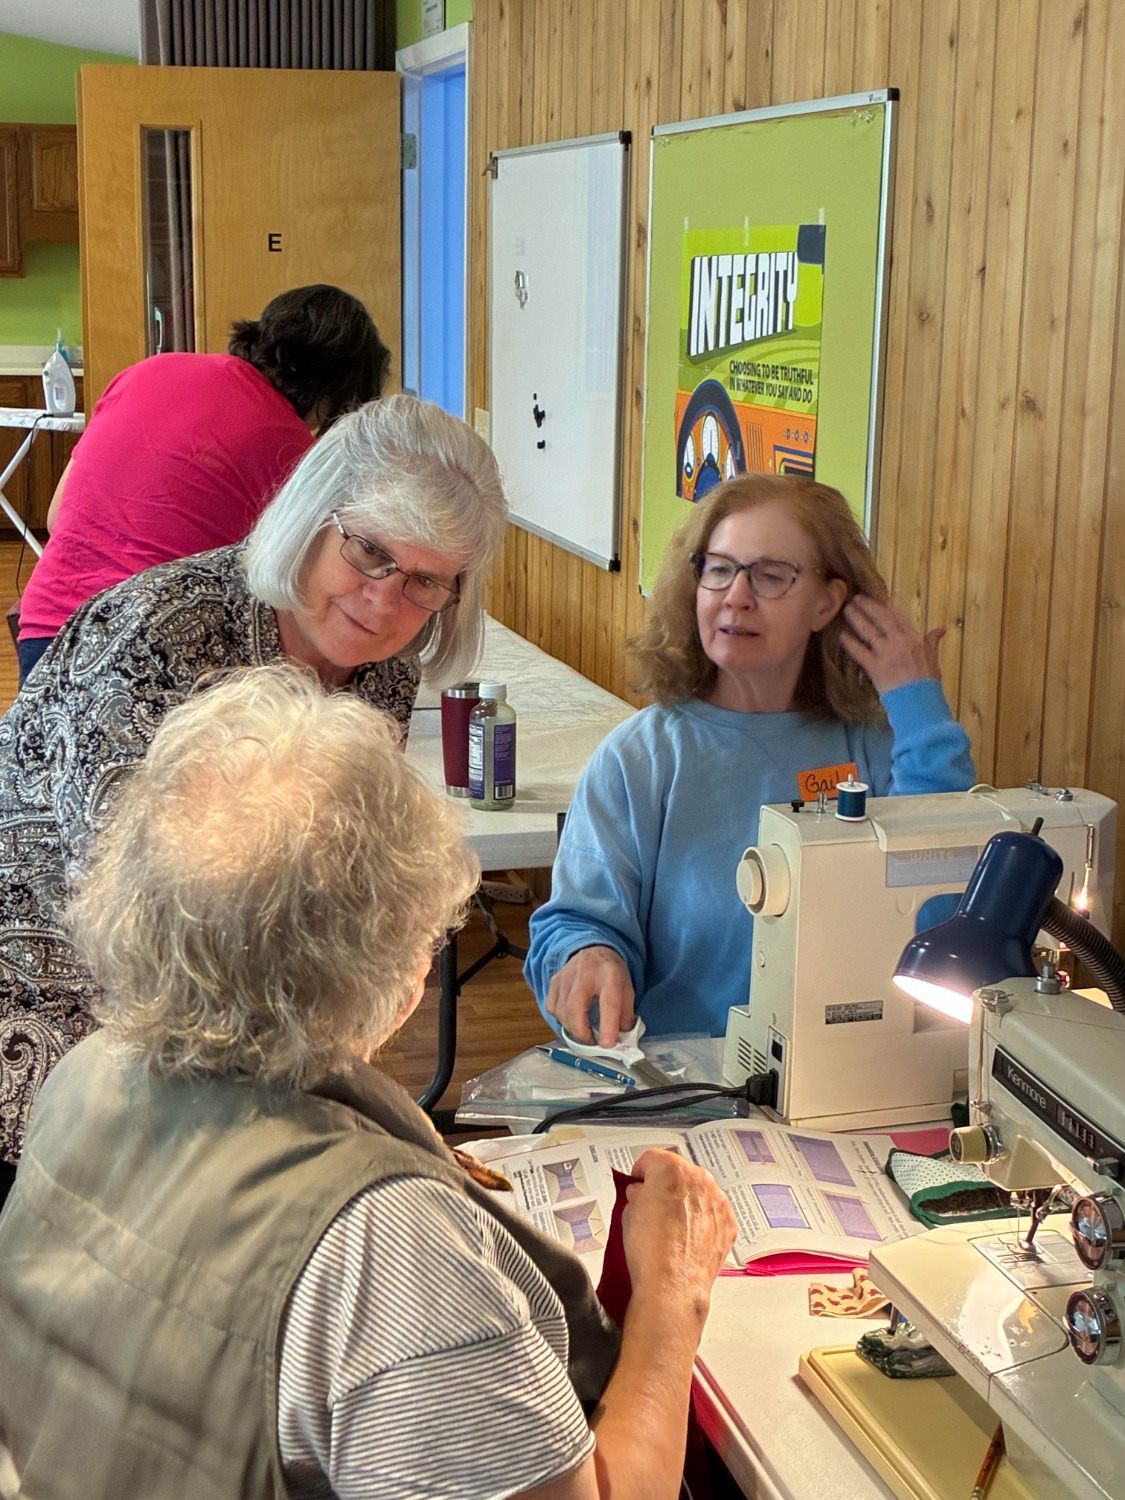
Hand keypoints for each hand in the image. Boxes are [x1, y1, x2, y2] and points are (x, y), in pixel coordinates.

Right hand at [545, 945, 633, 1045]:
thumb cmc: (611, 973)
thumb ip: (625, 1014)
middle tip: (591, 1043)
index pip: (608, 1003)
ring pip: (561, 1011)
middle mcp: (585, 973)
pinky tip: (571, 1019)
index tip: (607, 1044)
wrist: (594, 949)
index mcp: (609, 974)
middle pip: (576, 1008)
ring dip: (572, 1028)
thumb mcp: (627, 989)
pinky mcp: (554, 981)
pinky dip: (560, 1019)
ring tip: (583, 1032)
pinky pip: (552, 1007)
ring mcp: (565, 976)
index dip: (608, 1026)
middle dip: (582, 1032)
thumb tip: (620, 1038)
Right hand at [622, 1149, 737, 1316]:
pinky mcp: (727, 1223)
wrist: (672, 1287)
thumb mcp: (628, 1213)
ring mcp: (717, 1201)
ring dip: (685, 1201)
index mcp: (671, 1170)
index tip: (638, 1182)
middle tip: (652, 1205)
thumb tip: (642, 1195)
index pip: (651, 1158)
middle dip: (665, 1185)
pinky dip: (702, 1220)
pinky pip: (712, 1212)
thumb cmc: (651, 1253)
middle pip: (678, 1171)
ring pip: (698, 1191)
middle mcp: (699, 1180)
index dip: (640, 1172)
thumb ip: (637, 1194)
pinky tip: (686, 1237)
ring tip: (669, 1226)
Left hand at [841, 594, 945, 692]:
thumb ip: (933, 641)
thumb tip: (941, 629)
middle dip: (868, 606)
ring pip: (868, 631)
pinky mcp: (874, 666)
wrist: (920, 700)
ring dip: (856, 619)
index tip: (877, 598)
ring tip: (846, 610)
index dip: (886, 606)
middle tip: (856, 598)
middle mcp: (899, 641)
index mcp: (914, 638)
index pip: (898, 616)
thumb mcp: (933, 658)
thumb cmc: (928, 682)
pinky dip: (849, 643)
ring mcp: (885, 653)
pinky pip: (859, 651)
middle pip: (880, 618)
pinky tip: (841, 636)